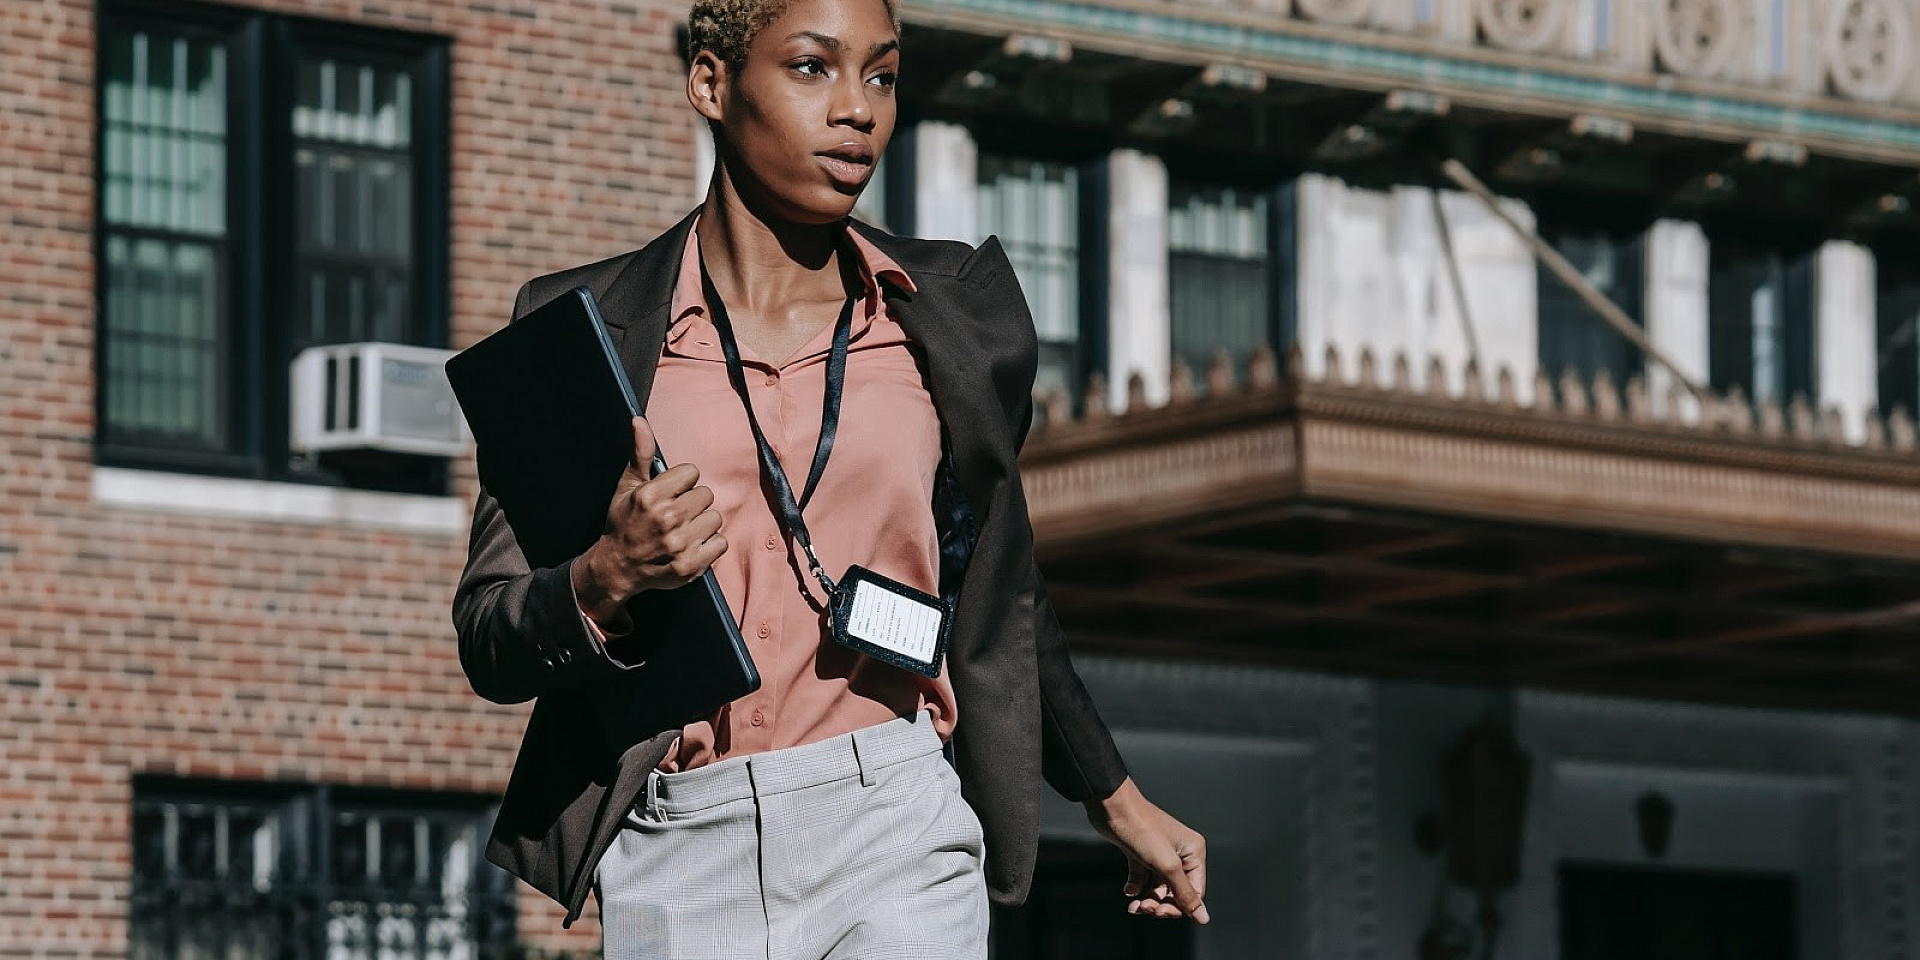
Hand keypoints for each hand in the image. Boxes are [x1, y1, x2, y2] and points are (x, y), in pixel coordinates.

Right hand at [571, 417, 726, 627]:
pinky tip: (691, 546)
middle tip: (676, 515)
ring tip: (683, 531)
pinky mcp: (691, 565)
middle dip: (693, 503)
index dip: (682, 483)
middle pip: (706, 495)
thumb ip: (640, 453)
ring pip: (715, 518)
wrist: (617, 568)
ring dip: (702, 524)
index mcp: (650, 496)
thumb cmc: (624, 524)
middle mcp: (666, 519)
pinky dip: (710, 545)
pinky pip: (720, 543)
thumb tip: (639, 420)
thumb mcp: (627, 486)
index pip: (691, 472)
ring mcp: (679, 544)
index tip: (670, 494)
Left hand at [1084, 778, 1208, 923]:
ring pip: (1158, 888)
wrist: (1112, 807)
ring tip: (1136, 906)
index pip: (1194, 891)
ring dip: (1148, 900)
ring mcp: (1159, 853)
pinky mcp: (1141, 854)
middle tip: (1146, 908)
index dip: (1179, 906)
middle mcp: (1179, 853)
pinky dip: (1136, 888)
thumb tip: (1203, 918)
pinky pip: (1143, 879)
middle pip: (1176, 892)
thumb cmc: (1142, 829)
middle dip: (1161, 903)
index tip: (1161, 913)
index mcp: (1193, 852)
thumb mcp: (1167, 865)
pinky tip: (1129, 891)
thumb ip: (1185, 894)